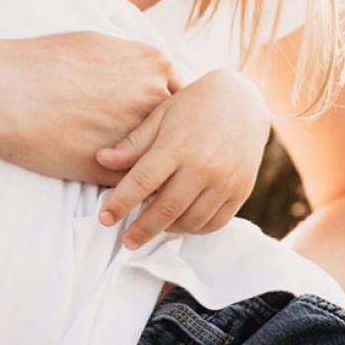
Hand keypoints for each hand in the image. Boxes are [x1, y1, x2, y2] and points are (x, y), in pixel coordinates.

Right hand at [0, 32, 178, 185]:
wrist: (4, 92)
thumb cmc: (41, 64)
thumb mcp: (95, 43)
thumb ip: (129, 60)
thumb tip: (140, 68)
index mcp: (153, 63)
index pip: (179, 94)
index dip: (164, 111)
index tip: (152, 119)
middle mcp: (155, 96)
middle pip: (179, 127)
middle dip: (169, 140)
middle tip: (161, 152)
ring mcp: (140, 135)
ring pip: (163, 158)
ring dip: (156, 167)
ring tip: (147, 175)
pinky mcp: (120, 170)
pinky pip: (138, 183)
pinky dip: (134, 187)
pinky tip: (123, 187)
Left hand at [96, 69, 268, 247]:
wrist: (243, 101)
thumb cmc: (192, 106)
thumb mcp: (159, 117)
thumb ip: (133, 144)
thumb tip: (100, 160)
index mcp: (176, 146)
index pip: (142, 182)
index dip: (120, 203)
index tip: (104, 219)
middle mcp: (202, 167)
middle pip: (166, 209)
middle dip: (142, 229)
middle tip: (126, 242)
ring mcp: (225, 182)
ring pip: (191, 221)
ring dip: (168, 230)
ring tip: (151, 228)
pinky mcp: (241, 191)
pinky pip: (215, 222)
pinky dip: (195, 229)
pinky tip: (179, 224)